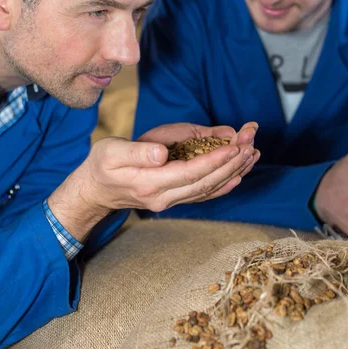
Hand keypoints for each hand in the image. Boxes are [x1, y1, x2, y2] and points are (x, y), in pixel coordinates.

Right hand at [48, 121, 259, 240]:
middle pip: (205, 183)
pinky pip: (203, 195)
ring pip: (208, 190)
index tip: (234, 147)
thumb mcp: (111, 152)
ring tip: (252, 156)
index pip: (190, 173)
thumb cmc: (101, 166)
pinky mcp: (173, 199)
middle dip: (231, 165)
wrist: (95, 191)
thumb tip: (161, 153)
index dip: (214, 161)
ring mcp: (169, 201)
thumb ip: (136, 152)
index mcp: (150, 183)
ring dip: (232, 174)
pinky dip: (223, 186)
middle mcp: (163, 197)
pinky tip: (237, 176)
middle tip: (251, 147)